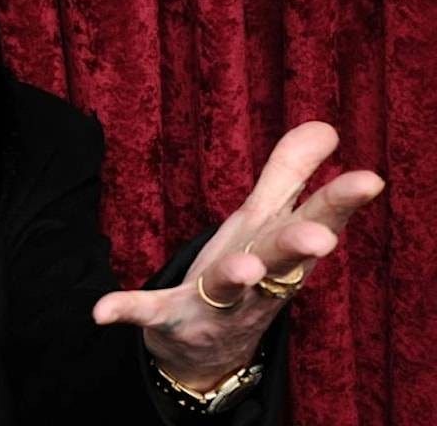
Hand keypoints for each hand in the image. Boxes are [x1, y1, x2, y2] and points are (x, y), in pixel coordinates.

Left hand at [92, 121, 383, 389]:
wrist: (212, 346)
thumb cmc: (249, 268)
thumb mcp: (266, 220)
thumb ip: (290, 173)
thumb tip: (325, 124)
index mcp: (279, 246)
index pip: (317, 220)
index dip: (341, 201)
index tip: (369, 179)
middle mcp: (258, 278)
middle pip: (280, 258)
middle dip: (299, 246)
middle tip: (319, 238)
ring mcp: (214, 301)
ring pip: (227, 288)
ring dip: (234, 276)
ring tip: (242, 268)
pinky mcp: (170, 318)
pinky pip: (147, 313)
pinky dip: (125, 310)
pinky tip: (100, 310)